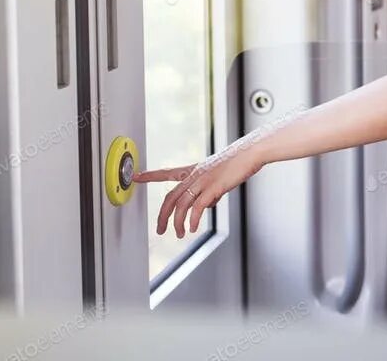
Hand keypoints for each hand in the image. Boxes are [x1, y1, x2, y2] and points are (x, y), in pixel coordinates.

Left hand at [132, 143, 263, 237]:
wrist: (251, 152)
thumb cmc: (238, 161)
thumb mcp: (218, 175)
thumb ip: (209, 190)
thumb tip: (206, 205)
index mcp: (194, 170)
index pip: (166, 172)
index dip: (150, 175)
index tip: (136, 176)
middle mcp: (195, 175)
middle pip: (170, 197)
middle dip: (162, 215)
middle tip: (160, 229)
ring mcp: (203, 181)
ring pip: (181, 204)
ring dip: (176, 222)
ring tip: (178, 234)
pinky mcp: (213, 187)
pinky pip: (197, 207)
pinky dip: (192, 220)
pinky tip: (191, 228)